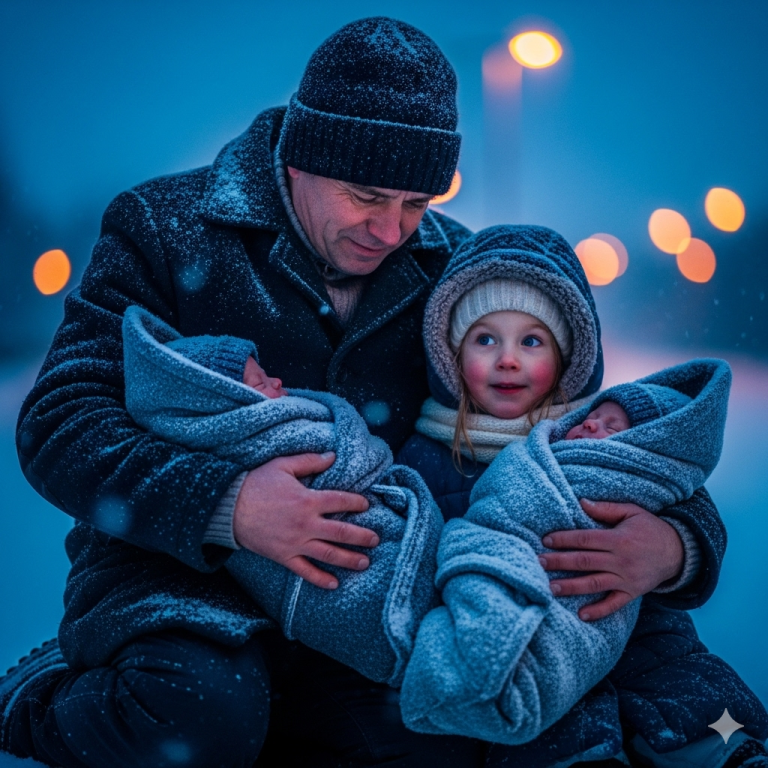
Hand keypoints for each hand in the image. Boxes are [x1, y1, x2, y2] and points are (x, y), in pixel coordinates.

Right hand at [233, 452, 375, 589]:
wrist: (227, 507)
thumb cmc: (255, 483)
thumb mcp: (283, 466)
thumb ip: (310, 461)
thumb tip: (333, 456)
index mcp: (308, 500)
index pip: (341, 501)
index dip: (357, 502)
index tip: (366, 504)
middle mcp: (306, 524)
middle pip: (341, 532)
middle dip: (362, 536)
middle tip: (376, 539)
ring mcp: (295, 543)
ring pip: (328, 554)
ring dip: (349, 559)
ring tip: (365, 562)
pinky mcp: (283, 556)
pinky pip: (305, 571)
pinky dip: (320, 579)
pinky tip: (334, 584)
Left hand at [538, 499, 683, 620]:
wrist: (679, 552)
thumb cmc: (650, 528)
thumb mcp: (632, 512)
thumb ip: (606, 509)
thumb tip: (581, 502)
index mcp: (618, 539)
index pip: (585, 539)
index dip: (564, 539)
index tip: (546, 540)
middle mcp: (621, 561)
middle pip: (585, 562)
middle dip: (560, 563)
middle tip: (538, 563)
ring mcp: (626, 579)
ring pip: (594, 584)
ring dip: (572, 587)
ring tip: (551, 589)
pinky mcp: (632, 593)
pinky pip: (614, 604)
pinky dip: (598, 611)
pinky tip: (581, 615)